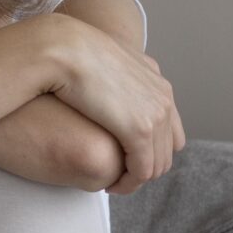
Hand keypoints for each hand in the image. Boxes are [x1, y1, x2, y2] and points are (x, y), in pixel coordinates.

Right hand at [37, 16, 185, 192]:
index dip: (149, 149)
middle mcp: (163, 97)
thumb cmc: (70, 53)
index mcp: (156, 81)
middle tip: (118, 177)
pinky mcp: (140, 131)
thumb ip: (114, 74)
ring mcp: (155, 114)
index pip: (169, 129)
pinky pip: (142, 171)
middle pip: (166, 150)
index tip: (123, 158)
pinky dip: (128, 183)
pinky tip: (109, 185)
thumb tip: (107, 84)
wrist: (64, 48)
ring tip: (112, 183)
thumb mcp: (102, 61)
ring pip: (156, 165)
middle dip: (143, 168)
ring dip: (135, 179)